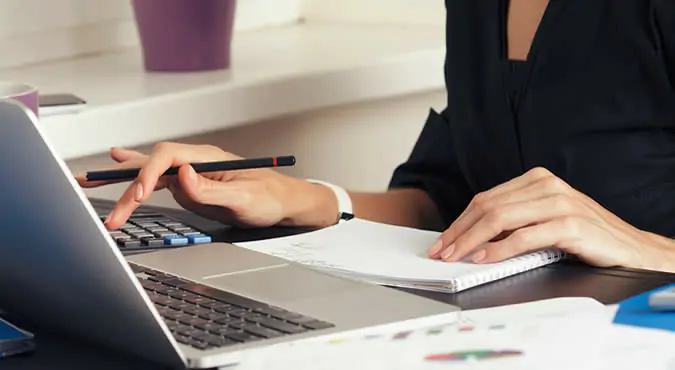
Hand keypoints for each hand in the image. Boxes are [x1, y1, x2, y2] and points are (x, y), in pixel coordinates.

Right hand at [77, 143, 337, 229]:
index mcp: (207, 158)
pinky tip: (119, 162)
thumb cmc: (269, 198)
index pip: (168, 157)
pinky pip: (158, 180)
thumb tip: (182, 175)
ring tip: (89, 180)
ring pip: (151, 173)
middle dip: (125, 180)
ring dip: (122, 181)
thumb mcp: (244, 198)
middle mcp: (195, 161)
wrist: (284, 203)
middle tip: (95, 190)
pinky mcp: (191, 185)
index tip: (138, 194)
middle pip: (153, 164)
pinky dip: (136, 177)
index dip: (148, 172)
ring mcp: (191, 173)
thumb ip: (211, 190)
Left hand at [427, 167, 674, 271]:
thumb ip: (514, 220)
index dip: (460, 221)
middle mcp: (546, 186)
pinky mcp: (569, 224)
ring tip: (457, 256)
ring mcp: (558, 203)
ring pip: (500, 218)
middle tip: (442, 251)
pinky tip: (484, 258)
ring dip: (472, 240)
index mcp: (537, 179)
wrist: (631, 248)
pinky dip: (499, 249)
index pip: (486, 198)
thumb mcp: (545, 218)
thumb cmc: (586, 234)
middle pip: (488, 206)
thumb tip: (473, 236)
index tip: (443, 240)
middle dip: (459, 231)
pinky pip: (524, 236)